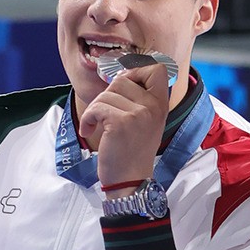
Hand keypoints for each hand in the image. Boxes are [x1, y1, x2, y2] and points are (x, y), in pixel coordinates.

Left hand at [81, 62, 172, 191]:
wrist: (130, 180)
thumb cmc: (133, 152)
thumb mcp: (146, 122)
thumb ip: (140, 99)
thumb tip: (120, 76)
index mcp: (161, 104)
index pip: (157, 69)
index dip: (137, 70)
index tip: (125, 85)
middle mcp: (153, 107)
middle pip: (121, 80)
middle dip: (107, 96)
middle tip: (105, 115)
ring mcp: (138, 114)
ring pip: (105, 94)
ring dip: (95, 110)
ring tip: (97, 126)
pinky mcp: (120, 123)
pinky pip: (96, 107)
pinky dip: (88, 119)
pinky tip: (90, 131)